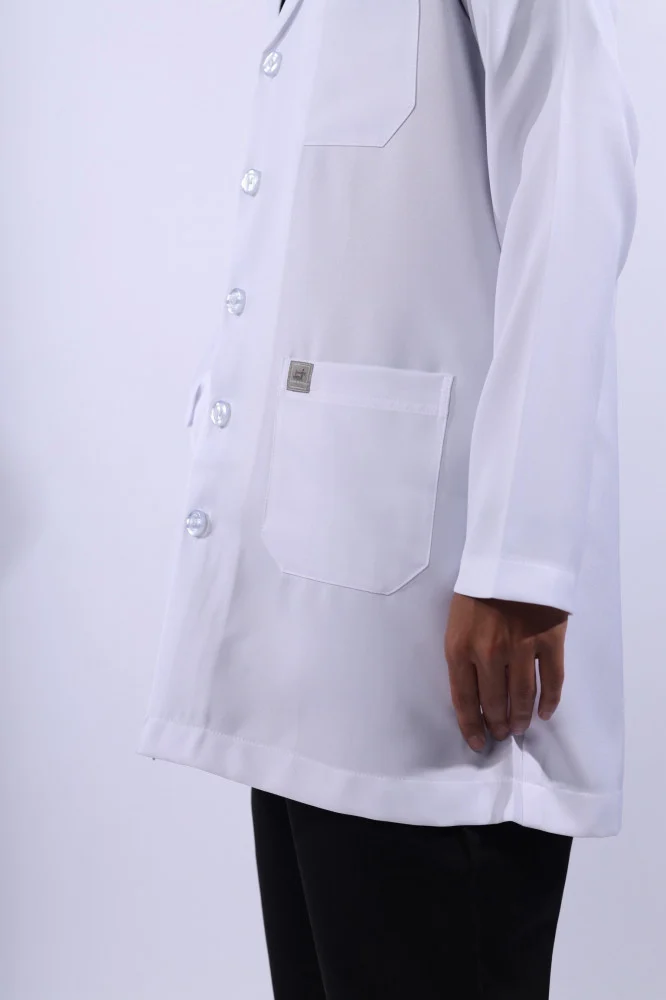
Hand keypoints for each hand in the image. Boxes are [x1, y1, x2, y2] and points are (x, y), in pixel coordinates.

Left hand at [444, 593, 567, 751]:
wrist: (512, 556)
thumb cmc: (479, 588)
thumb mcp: (457, 620)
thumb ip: (462, 653)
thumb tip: (472, 691)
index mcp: (460, 647)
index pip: (463, 699)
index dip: (470, 726)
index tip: (477, 742)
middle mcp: (489, 654)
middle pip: (494, 702)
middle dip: (496, 724)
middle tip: (501, 733)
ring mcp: (521, 649)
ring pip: (522, 697)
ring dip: (520, 718)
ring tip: (519, 728)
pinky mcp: (549, 642)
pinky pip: (551, 682)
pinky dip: (549, 702)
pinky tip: (545, 712)